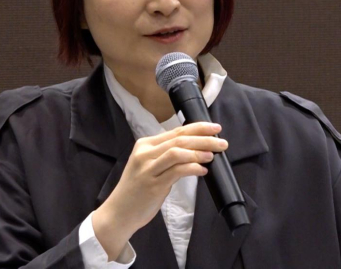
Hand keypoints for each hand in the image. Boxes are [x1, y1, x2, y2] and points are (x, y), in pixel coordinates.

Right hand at [92, 122, 227, 260]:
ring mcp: (148, 168)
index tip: (215, 128)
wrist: (119, 212)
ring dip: (199, 152)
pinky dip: (192, 168)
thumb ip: (167, 156)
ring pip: (177, 152)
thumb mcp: (149, 166)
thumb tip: (197, 149)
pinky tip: (202, 170)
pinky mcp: (153, 184)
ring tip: (213, 155)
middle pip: (179, 139)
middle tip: (222, 142)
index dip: (198, 128)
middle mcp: (145, 153)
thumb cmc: (138, 189)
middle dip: (204, 139)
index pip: (176, 131)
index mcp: (145, 144)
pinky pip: (176, 171)